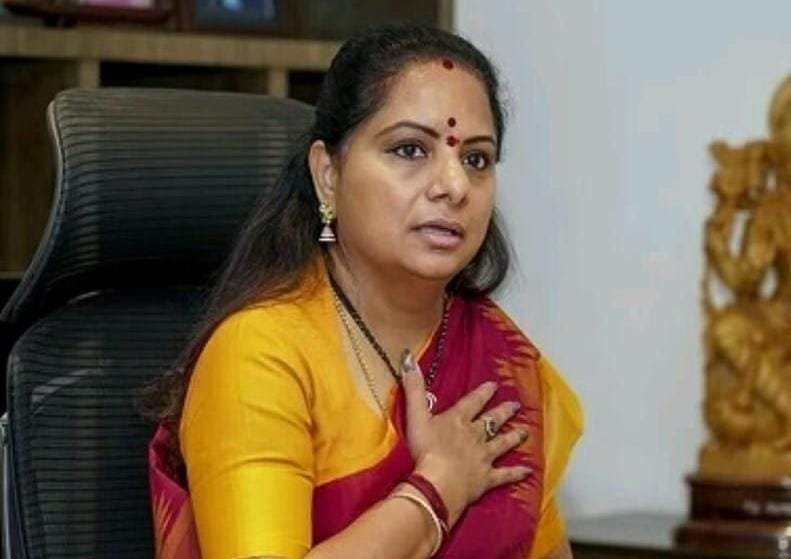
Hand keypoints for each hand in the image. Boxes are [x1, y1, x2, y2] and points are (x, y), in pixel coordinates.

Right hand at [399, 350, 530, 525]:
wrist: (439, 482)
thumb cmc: (426, 450)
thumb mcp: (416, 415)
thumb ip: (414, 388)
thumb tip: (408, 358)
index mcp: (458, 420)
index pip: (473, 402)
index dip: (483, 393)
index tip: (494, 385)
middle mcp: (475, 436)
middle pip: (491, 421)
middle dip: (503, 412)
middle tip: (516, 405)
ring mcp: (483, 457)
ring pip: (502, 444)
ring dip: (514, 437)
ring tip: (525, 432)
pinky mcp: (487, 478)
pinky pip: (505, 475)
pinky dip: (516, 473)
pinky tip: (528, 471)